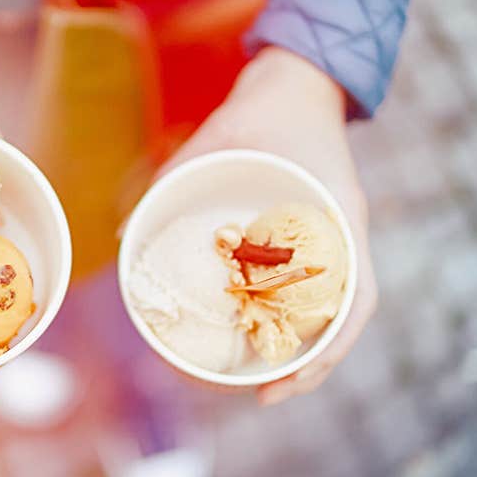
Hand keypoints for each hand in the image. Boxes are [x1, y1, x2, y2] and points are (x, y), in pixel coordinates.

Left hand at [165, 46, 377, 405]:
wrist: (299, 81)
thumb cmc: (265, 106)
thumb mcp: (217, 137)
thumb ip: (171, 178)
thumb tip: (122, 235)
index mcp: (338, 216)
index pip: (355, 299)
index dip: (327, 351)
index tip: (284, 382)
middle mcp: (342, 234)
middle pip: (344, 317)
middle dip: (311, 364)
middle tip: (264, 396)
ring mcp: (334, 235)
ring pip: (332, 307)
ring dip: (306, 346)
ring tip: (263, 380)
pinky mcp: (317, 233)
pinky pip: (314, 284)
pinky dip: (292, 313)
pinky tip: (258, 328)